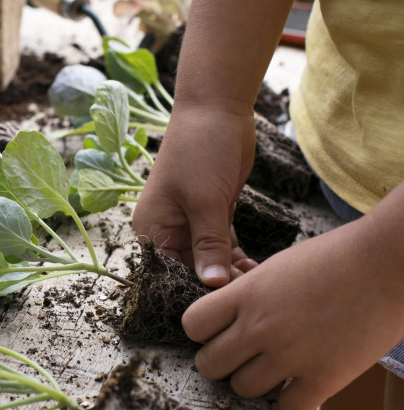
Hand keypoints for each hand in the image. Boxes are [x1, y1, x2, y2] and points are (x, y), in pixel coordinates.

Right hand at [132, 105, 257, 285]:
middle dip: (217, 280)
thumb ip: (209, 245)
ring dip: (230, 270)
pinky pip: (221, 242)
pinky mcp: (212, 211)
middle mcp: (167, 227)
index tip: (224, 302)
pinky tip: (254, 267)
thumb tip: (213, 286)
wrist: (217, 108)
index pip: (170, 270)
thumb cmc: (200, 150)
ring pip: (209, 257)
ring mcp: (190, 219)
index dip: (195, 287)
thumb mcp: (205, 202)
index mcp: (152, 227)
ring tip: (256, 282)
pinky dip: (235, 255)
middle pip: (190, 267)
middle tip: (248, 294)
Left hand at [184, 215, 403, 409]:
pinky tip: (303, 383)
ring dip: (255, 383)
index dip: (202, 331)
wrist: (389, 262)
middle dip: (222, 361)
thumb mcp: (277, 267)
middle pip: (208, 364)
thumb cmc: (335, 257)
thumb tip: (228, 320)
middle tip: (243, 355)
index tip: (220, 330)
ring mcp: (291, 354)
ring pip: (241, 389)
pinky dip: (292, 402)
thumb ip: (248, 295)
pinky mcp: (325, 377)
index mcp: (246, 293)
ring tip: (275, 368)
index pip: (191, 325)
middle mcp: (260, 326)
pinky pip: (287, 409)